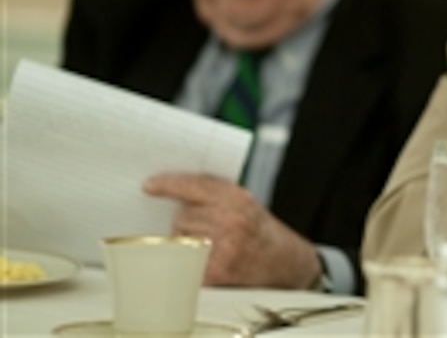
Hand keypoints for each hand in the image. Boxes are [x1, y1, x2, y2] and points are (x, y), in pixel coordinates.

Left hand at [143, 173, 320, 289]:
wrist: (286, 262)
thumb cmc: (262, 231)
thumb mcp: (246, 202)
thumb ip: (216, 194)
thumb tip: (176, 190)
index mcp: (239, 199)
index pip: (195, 185)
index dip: (169, 184)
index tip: (150, 186)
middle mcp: (231, 221)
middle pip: (182, 215)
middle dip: (186, 220)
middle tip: (204, 226)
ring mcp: (223, 248)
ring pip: (181, 238)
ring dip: (186, 240)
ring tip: (210, 242)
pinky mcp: (216, 272)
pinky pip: (186, 261)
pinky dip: (190, 260)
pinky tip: (208, 258)